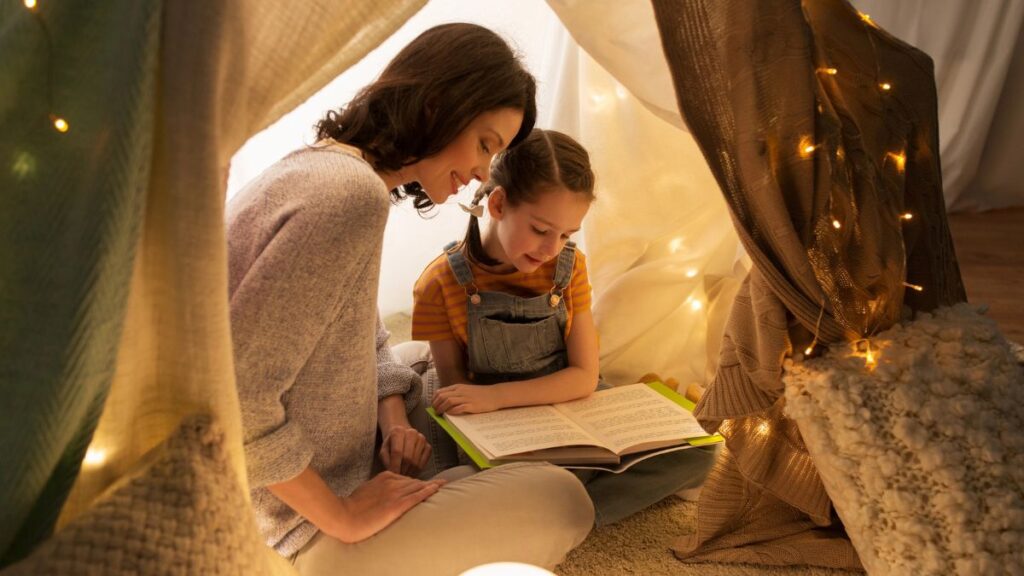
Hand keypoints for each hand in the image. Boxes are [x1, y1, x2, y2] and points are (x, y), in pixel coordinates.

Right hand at [327, 471, 443, 542]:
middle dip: (428, 483)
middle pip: (415, 481)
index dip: (417, 482)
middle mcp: (392, 482)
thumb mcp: (366, 491)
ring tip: (443, 485)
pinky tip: (437, 489)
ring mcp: (395, 493)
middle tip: (441, 483)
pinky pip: (417, 496)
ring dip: (432, 485)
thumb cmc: (351, 507)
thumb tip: (384, 493)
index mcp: (384, 477)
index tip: (426, 483)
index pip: (406, 479)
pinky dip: (429, 491)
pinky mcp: (397, 505)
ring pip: (418, 487)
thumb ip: (378, 488)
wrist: (344, 516)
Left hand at [379, 425, 431, 475]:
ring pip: (416, 461)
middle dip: (403, 470)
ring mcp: (422, 439)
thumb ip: (386, 460)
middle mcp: (412, 433)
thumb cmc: (391, 444)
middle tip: (398, 478)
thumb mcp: (384, 450)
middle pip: (408, 457)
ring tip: (404, 476)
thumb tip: (393, 472)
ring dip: (409, 472)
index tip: (392, 475)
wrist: (402, 435)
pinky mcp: (428, 446)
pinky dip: (417, 470)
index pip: (397, 452)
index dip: (395, 465)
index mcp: (398, 431)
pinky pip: (424, 462)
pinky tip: (411, 472)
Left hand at [432, 383, 501, 414]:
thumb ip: (456, 393)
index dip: (434, 399)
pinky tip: (449, 414)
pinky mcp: (472, 405)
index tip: (433, 405)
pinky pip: (458, 408)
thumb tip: (445, 401)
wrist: (495, 394)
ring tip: (439, 414)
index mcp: (458, 387)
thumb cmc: (481, 394)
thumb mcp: (466, 390)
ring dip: (441, 408)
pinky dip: (452, 411)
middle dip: (436, 404)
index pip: (441, 391)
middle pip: (442, 396)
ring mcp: (466, 398)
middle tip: (435, 411)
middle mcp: (460, 391)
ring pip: (448, 401)